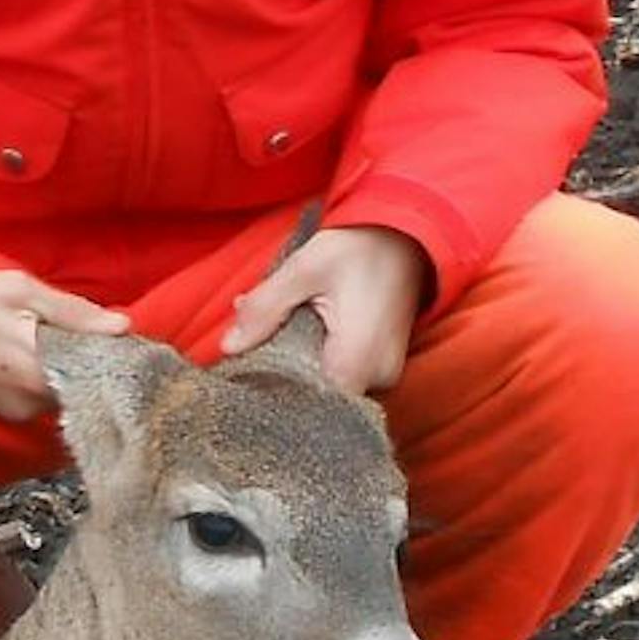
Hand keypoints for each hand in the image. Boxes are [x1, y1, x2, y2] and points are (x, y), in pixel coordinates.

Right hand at [0, 270, 129, 421]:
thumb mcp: (22, 292)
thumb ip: (74, 313)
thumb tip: (123, 326)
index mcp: (39, 373)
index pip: (102, 373)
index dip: (116, 354)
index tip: (122, 335)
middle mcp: (32, 405)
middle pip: (85, 387)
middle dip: (94, 362)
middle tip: (92, 332)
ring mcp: (18, 414)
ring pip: (65, 394)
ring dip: (71, 370)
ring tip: (61, 340)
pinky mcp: (7, 415)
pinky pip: (44, 399)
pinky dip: (49, 380)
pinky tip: (39, 356)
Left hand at [223, 226, 430, 395]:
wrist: (410, 234)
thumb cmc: (361, 248)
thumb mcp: (305, 268)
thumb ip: (266, 308)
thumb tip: (228, 346)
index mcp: (356, 363)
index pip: (305, 405)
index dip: (274, 391)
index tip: (252, 369)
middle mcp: (377, 379)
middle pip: (316, 397)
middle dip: (284, 372)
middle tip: (262, 339)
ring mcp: (384, 376)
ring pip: (329, 386)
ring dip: (302, 362)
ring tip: (288, 328)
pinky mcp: (383, 367)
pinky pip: (345, 375)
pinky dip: (322, 358)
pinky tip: (308, 331)